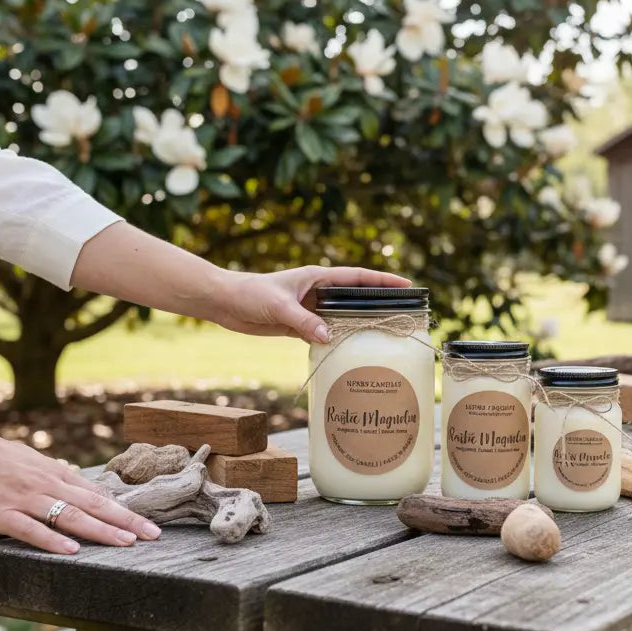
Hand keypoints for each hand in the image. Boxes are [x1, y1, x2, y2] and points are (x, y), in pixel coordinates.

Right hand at [0, 423, 161, 553]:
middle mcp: (46, 484)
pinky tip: (72, 550)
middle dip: (125, 522)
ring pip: (69, 516)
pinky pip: (30, 529)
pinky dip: (51, 540)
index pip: (98, 495)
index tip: (150, 525)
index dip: (125, 511)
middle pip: (93, 505)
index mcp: (54, 473)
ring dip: (101, 531)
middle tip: (153, 536)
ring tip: (126, 544)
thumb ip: (53, 476)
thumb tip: (76, 486)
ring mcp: (24, 499)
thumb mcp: (30, 461)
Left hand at [211, 266, 410, 342]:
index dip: (382, 280)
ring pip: (342, 318)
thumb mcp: (279, 306)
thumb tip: (329, 337)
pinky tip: (349, 352)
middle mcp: (318, 293)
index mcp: (318, 278)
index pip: (357, 278)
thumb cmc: (250, 293)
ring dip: (358, 326)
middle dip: (377, 304)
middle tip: (402, 314)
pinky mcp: (300, 326)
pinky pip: (325, 334)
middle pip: (355, 298)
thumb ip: (304, 321)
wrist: (225, 302)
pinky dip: (336, 342)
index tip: (406, 285)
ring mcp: (310, 310)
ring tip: (381, 337)